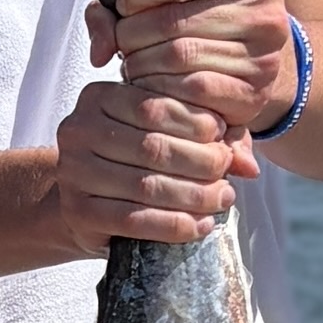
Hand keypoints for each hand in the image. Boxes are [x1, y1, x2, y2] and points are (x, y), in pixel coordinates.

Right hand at [49, 65, 244, 250]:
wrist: (86, 204)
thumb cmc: (135, 160)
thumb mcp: (169, 134)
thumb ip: (208, 138)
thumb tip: (250, 165)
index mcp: (98, 97)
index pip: (154, 105)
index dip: (195, 123)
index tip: (222, 138)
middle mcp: (77, 129)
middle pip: (153, 146)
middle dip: (200, 163)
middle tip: (228, 175)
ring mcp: (72, 172)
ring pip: (147, 186)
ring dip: (194, 197)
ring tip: (223, 200)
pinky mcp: (77, 212)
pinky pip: (135, 220)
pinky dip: (174, 225)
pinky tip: (201, 225)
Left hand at [89, 0, 294, 135]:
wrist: (261, 63)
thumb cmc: (215, 19)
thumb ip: (137, 1)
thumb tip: (99, 49)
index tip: (125, 2)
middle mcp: (267, 16)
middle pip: (174, 19)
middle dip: (133, 31)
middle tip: (123, 39)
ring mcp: (262, 59)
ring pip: (178, 56)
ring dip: (141, 62)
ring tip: (134, 61)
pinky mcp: (251, 96)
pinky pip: (192, 91)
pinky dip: (160, 88)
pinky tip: (151, 84)